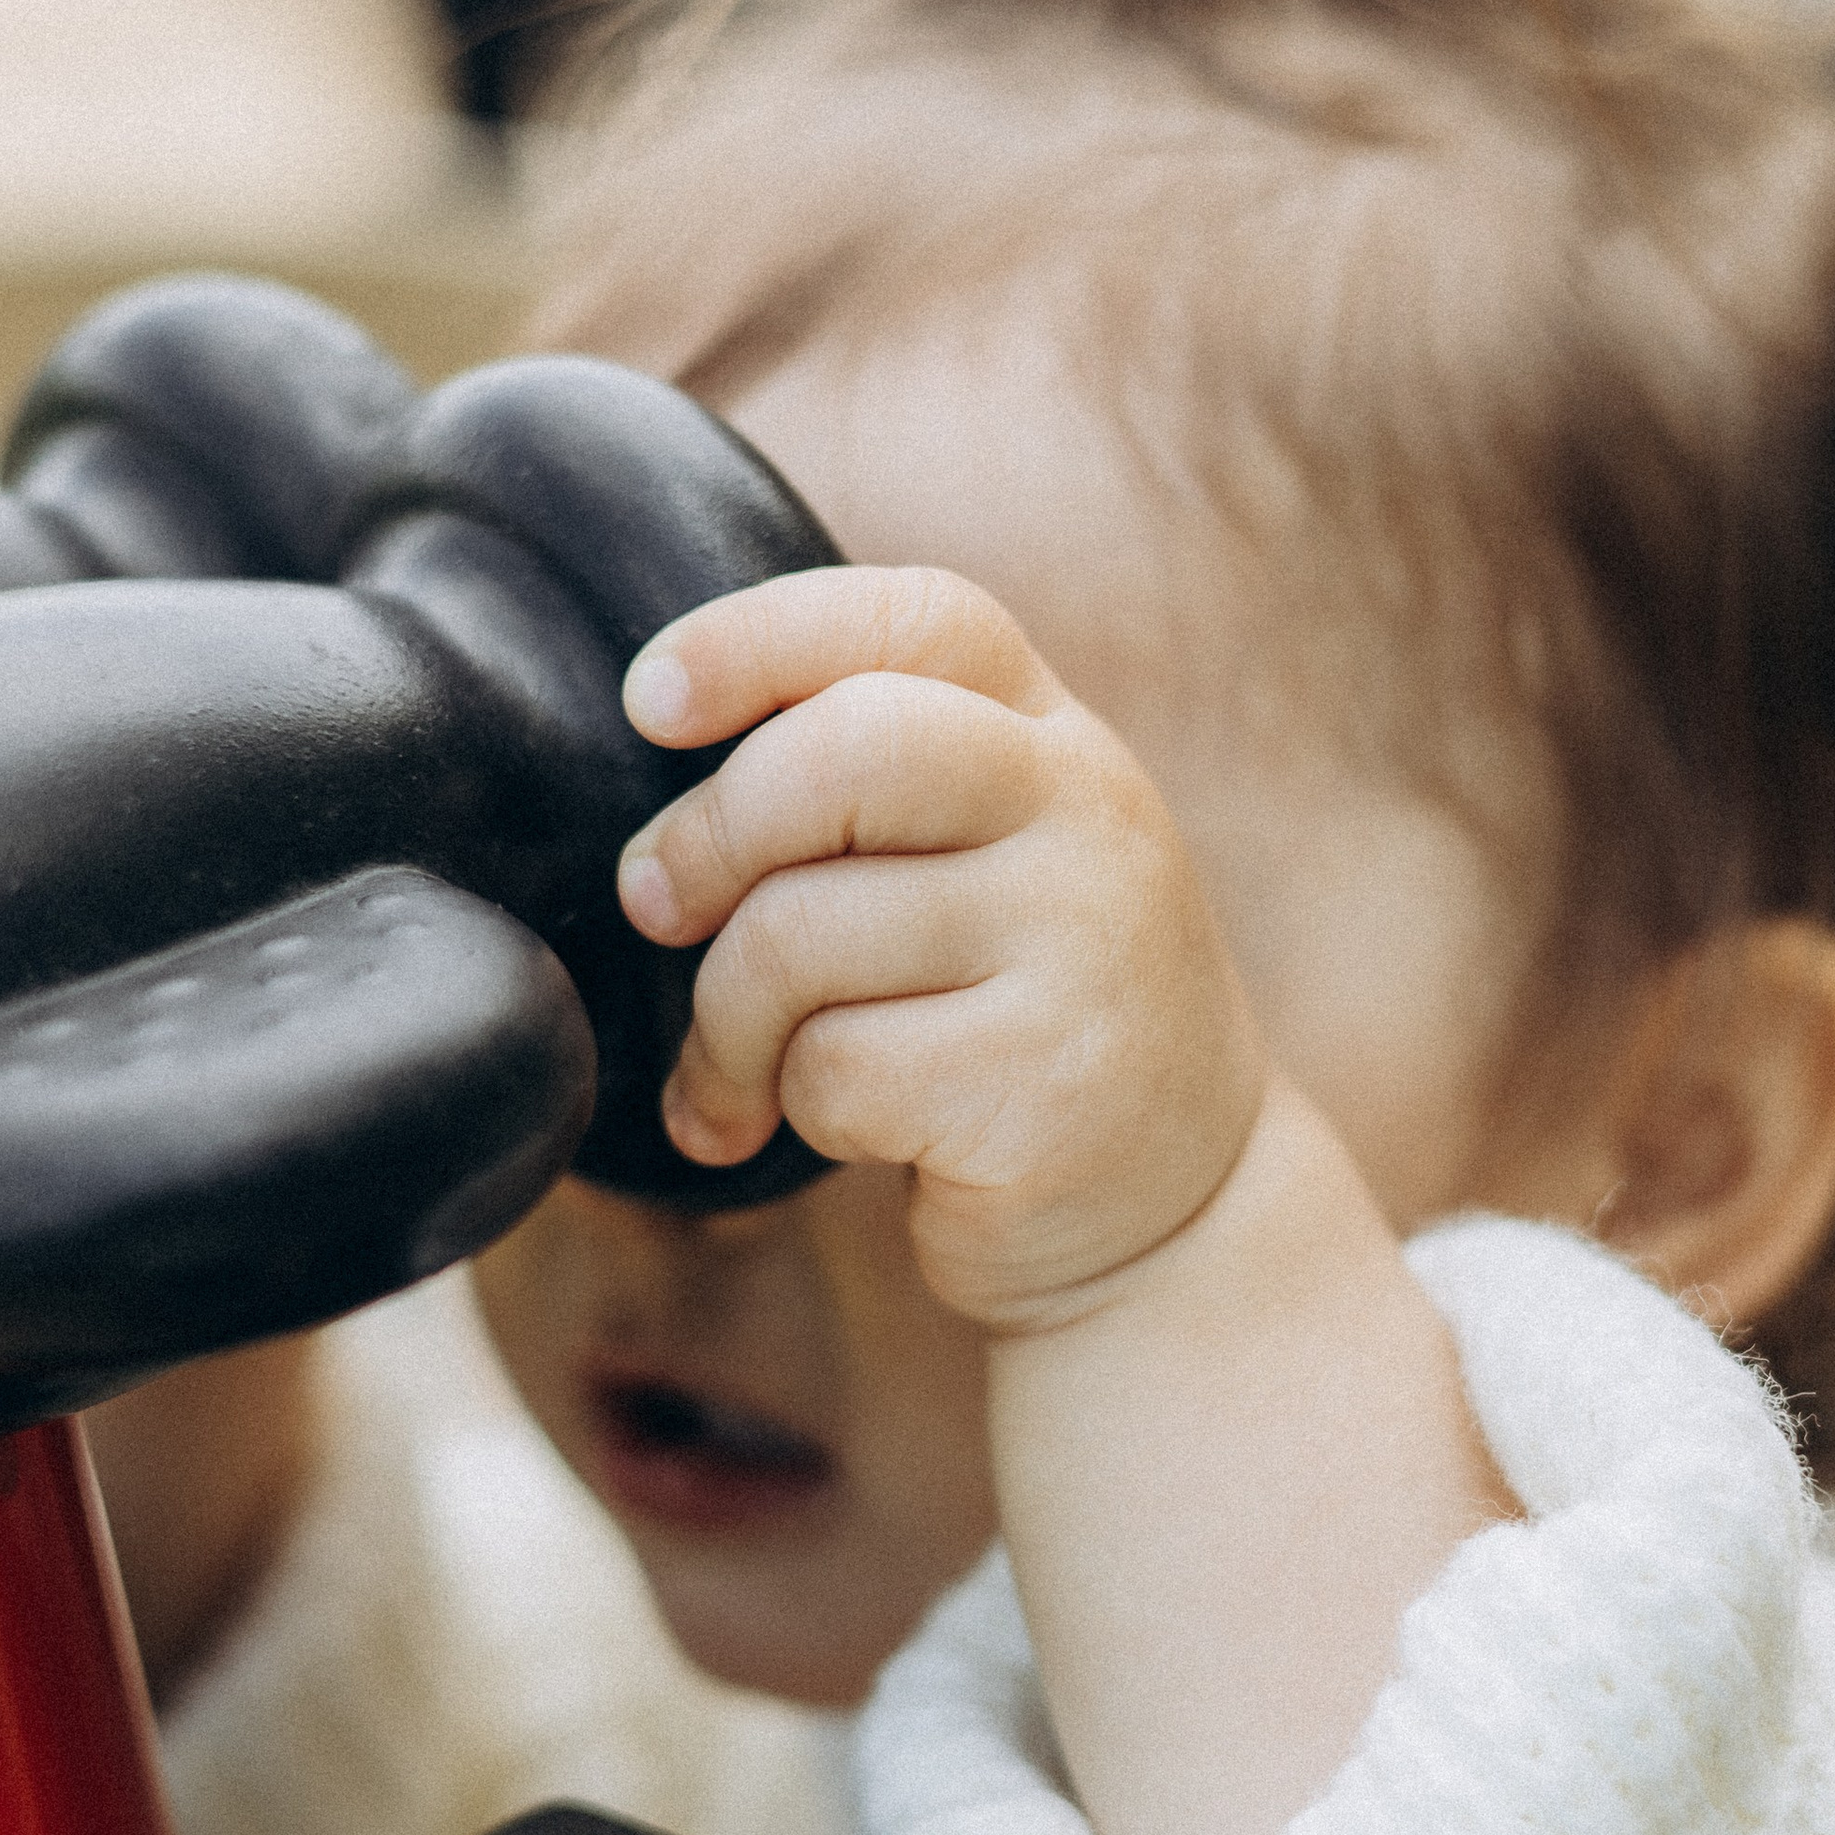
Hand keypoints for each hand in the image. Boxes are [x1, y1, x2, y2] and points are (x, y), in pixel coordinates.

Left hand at [615, 566, 1268, 1331]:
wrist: (1187, 1211)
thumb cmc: (1026, 1018)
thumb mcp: (992, 864)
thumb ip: (879, 786)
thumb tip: (663, 778)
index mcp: (1061, 740)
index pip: (917, 623)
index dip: (758, 639)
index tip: (647, 704)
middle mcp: (1090, 818)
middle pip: (839, 757)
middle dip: (705, 838)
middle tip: (654, 907)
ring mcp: (1084, 948)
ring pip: (799, 935)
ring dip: (724, 1026)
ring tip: (734, 1080)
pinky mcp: (1048, 1087)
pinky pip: (833, 1069)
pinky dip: (794, 1113)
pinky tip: (834, 1136)